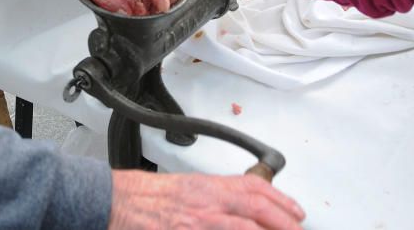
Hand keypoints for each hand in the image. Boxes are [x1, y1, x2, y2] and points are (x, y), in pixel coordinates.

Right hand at [109, 169, 305, 229]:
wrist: (117, 202)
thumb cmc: (146, 197)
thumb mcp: (187, 187)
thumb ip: (216, 196)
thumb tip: (244, 207)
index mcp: (208, 187)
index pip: (254, 188)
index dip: (281, 199)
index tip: (297, 211)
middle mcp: (207, 204)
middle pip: (256, 210)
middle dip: (284, 222)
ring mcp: (198, 225)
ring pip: (245, 229)